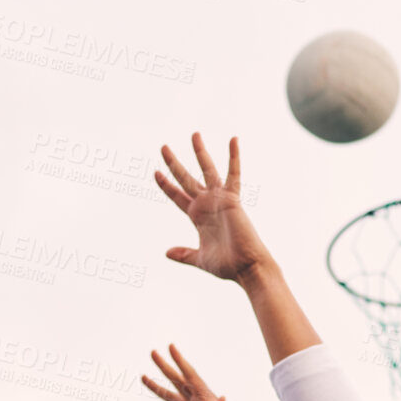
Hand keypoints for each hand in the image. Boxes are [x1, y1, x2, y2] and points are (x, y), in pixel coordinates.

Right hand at [142, 344, 258, 400]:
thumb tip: (222, 398)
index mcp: (207, 400)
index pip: (190, 377)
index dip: (180, 361)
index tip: (170, 347)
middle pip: (178, 381)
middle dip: (165, 367)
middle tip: (153, 352)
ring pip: (172, 397)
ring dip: (158, 388)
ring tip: (143, 377)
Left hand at [155, 133, 277, 284]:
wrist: (246, 266)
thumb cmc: (227, 265)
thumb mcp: (199, 258)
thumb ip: (184, 254)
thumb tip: (166, 253)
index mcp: (197, 216)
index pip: (177, 195)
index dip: (166, 185)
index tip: (155, 172)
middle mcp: (207, 204)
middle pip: (186, 178)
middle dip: (174, 163)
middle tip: (162, 147)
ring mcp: (219, 199)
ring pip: (206, 170)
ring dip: (200, 152)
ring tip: (194, 134)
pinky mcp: (232, 199)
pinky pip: (234, 174)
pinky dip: (234, 157)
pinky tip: (233, 140)